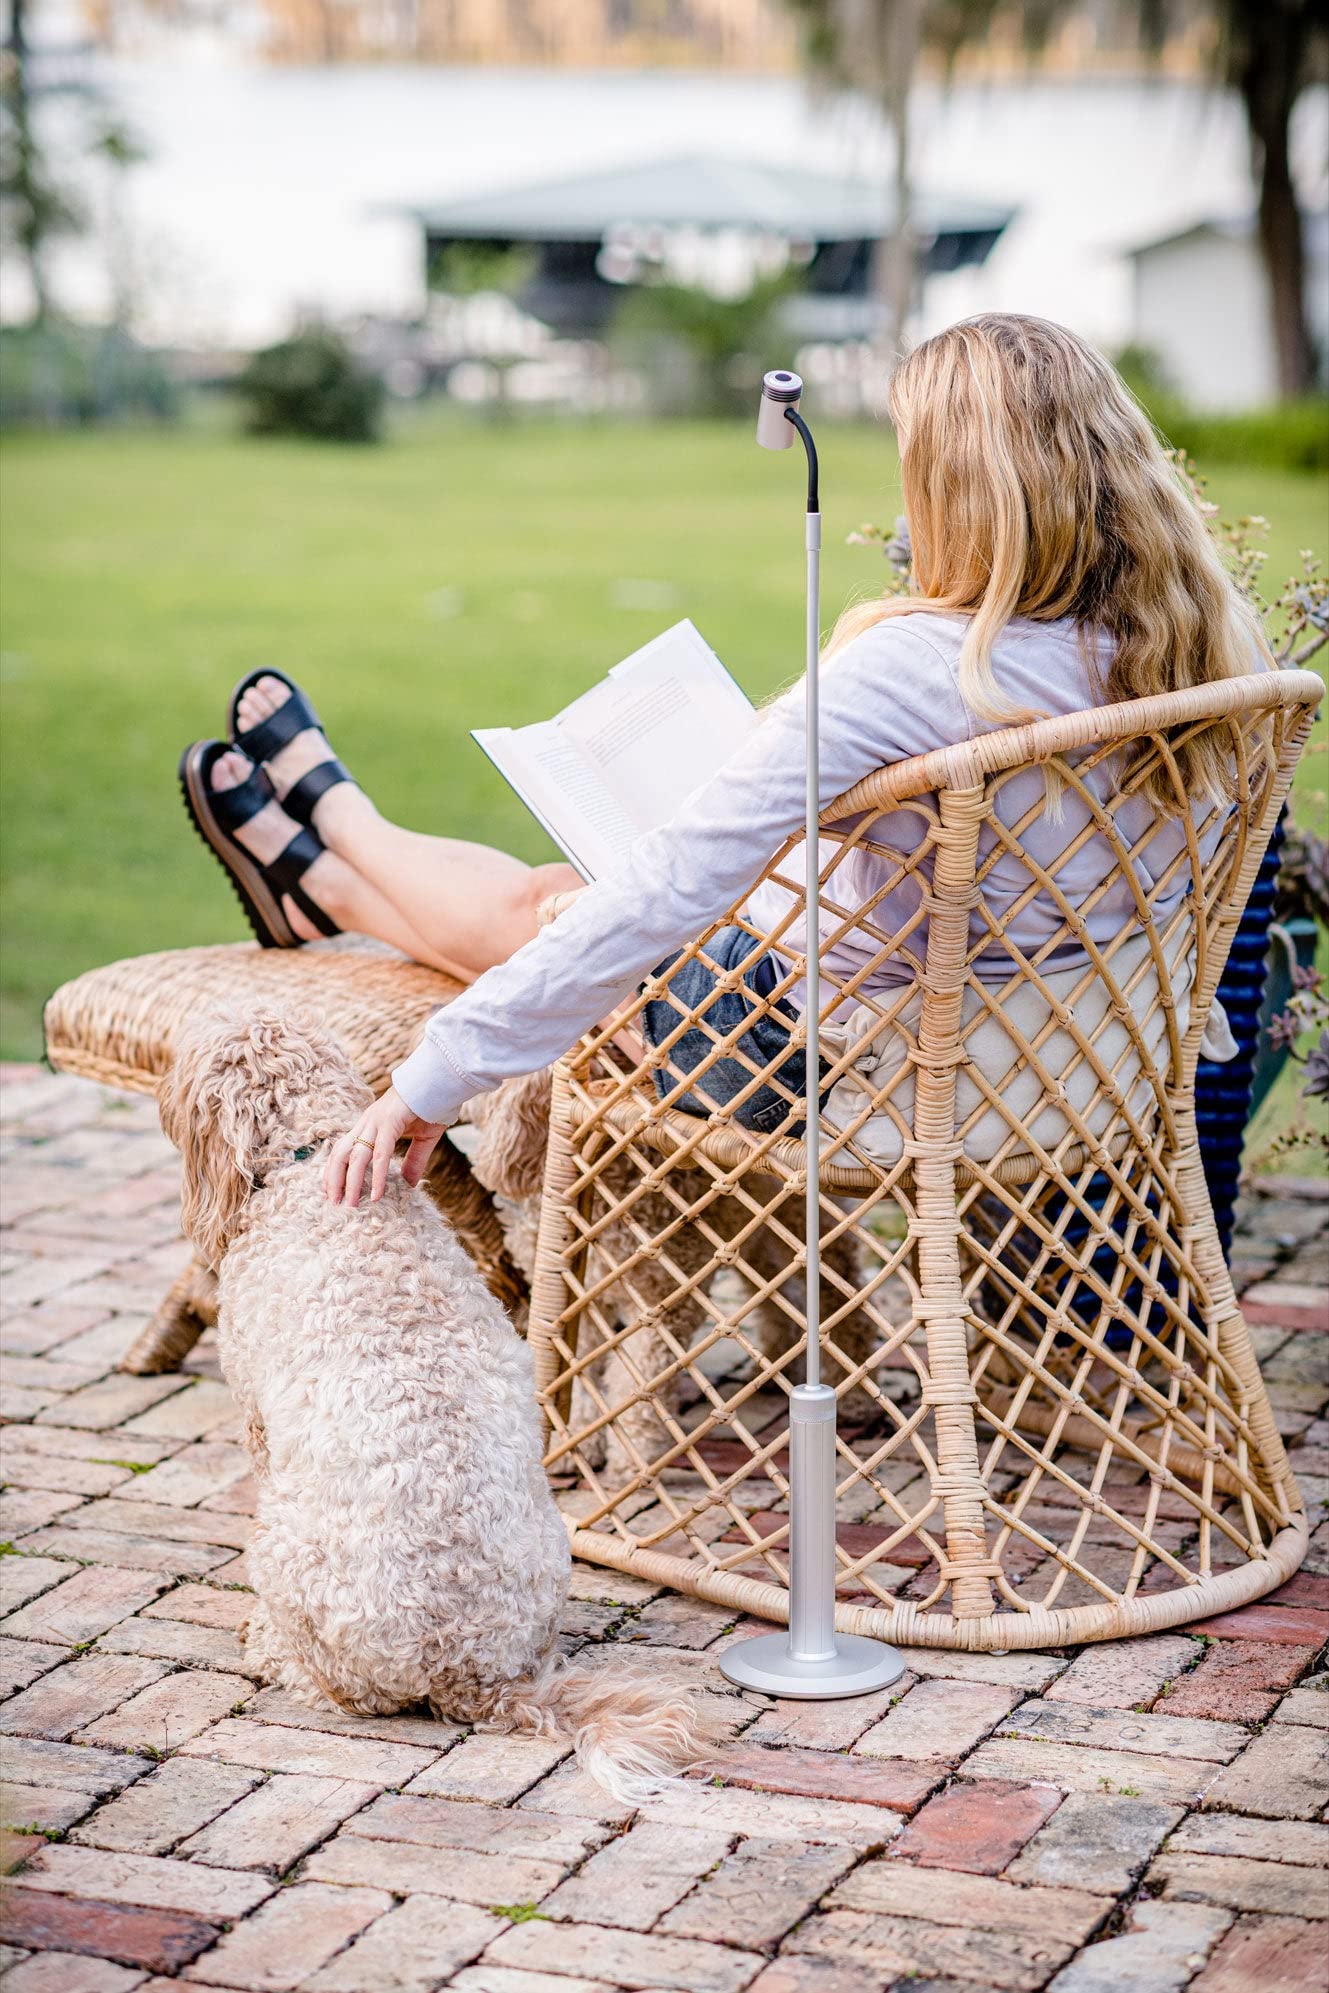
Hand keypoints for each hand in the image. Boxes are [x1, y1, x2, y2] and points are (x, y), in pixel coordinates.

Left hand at [324, 1087, 445, 1207]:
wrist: (443, 1079)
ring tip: (350, 1205)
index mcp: (371, 1124)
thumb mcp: (423, 1138)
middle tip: (333, 1204)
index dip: (334, 1170)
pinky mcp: (390, 1122)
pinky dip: (376, 1176)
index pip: (343, 1149)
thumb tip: (409, 1184)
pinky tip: (377, 1194)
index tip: (331, 1191)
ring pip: (355, 1156)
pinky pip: (380, 1154)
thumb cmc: (433, 1104)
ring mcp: (377, 1121)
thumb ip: (414, 1160)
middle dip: (334, 1180)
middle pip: (340, 1154)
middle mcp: (368, 1122)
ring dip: (350, 1183)